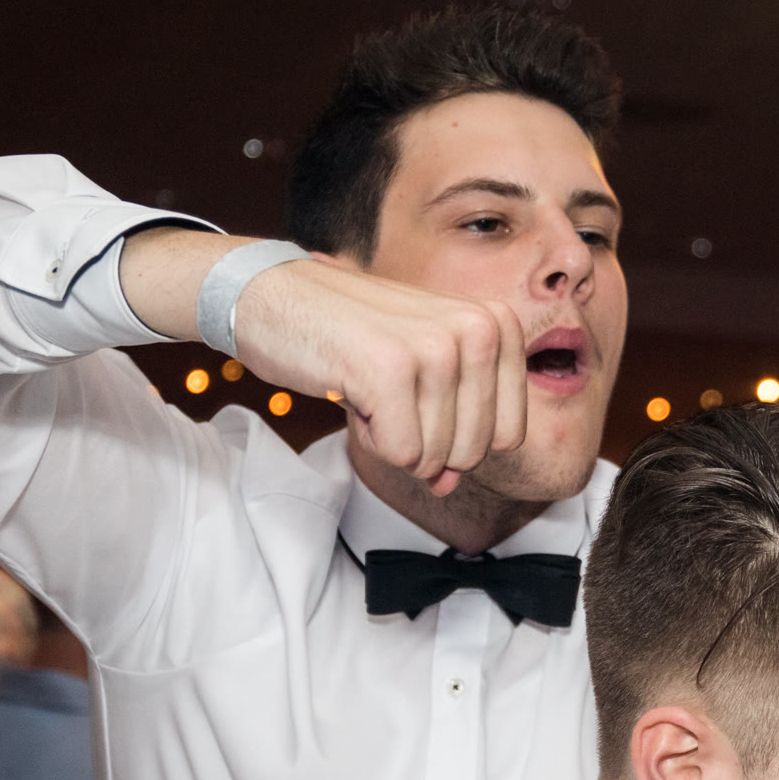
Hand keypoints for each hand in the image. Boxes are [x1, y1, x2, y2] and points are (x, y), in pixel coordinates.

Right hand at [120, 229, 526, 495]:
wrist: (270, 294)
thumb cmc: (349, 332)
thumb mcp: (419, 372)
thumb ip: (450, 426)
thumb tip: (449, 485)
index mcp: (497, 324)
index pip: (508, 435)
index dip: (456, 437)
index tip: (419, 399)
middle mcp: (478, 329)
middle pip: (472, 452)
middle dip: (424, 443)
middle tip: (387, 393)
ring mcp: (437, 347)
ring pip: (436, 458)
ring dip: (392, 438)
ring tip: (368, 387)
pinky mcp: (391, 370)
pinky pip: (401, 454)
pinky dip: (370, 439)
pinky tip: (352, 394)